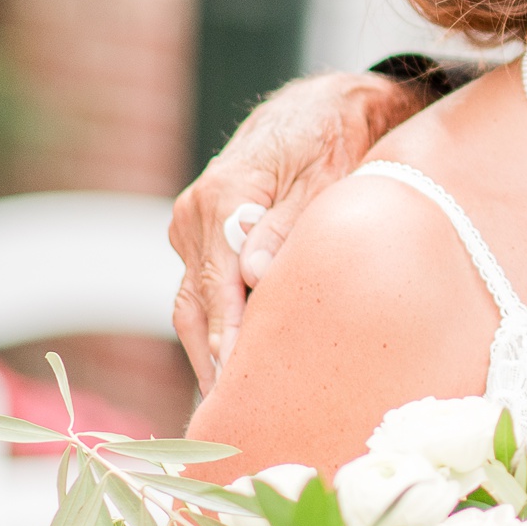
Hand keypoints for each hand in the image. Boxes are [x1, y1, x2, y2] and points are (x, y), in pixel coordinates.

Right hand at [169, 71, 428, 388]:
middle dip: (213, 359)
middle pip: (197, 302)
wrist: (322, 108)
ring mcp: (191, 227)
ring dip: (209, 353)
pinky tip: (233, 372)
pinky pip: (202, 293)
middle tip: (235, 417)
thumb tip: (256, 276)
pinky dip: (215, 330)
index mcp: (223, 196)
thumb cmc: (335, 138)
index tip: (238, 378)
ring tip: (232, 410)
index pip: (220, 283)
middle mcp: (195, 214)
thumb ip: (289, 226)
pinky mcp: (200, 238)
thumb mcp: (326, 174)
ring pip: (193, 304)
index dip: (229, 334)